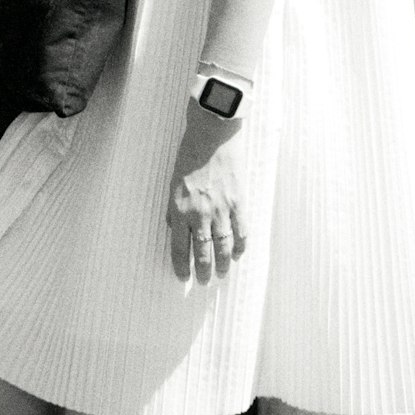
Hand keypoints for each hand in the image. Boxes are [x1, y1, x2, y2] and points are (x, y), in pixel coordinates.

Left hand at [166, 102, 247, 283]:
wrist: (212, 132)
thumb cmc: (189, 154)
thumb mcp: (173, 182)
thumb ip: (174, 208)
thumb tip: (175, 230)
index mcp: (179, 208)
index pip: (179, 248)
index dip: (181, 266)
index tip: (182, 277)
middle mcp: (199, 213)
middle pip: (202, 252)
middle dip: (203, 272)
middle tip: (204, 282)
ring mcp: (221, 208)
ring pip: (223, 247)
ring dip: (223, 264)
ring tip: (222, 275)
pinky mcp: (238, 201)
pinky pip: (241, 231)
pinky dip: (240, 246)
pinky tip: (238, 254)